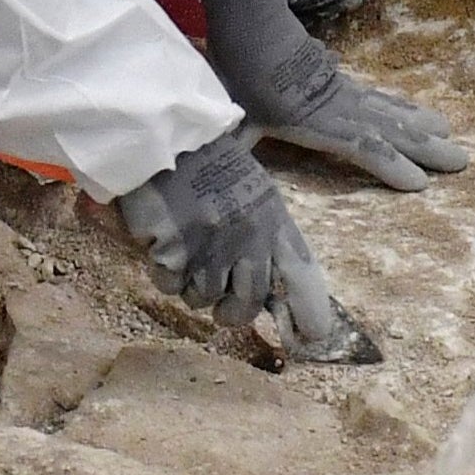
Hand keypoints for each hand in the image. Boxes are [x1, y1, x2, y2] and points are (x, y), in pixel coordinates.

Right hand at [115, 125, 372, 361]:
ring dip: (191, 284)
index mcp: (273, 223)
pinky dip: (162, 271)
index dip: (309, 314)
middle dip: (231, 310)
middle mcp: (248, 242)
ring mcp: (210, 250)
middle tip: (219, 298)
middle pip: (246, 307)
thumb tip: (273, 294)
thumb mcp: (256, 194)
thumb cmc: (210, 165)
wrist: (165, 137)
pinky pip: (169, 287)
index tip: (312, 338)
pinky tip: (163, 240)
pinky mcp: (174, 254)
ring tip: (184, 247)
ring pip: (202, 300)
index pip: (301, 278)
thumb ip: (268, 240)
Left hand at [197, 0, 472, 191]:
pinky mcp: (345, 83)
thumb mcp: (231, 117)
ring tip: (455, 141)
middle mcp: (337, 106)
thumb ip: (233, 145)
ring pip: (392, 113)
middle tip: (462, 162)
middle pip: (389, 129)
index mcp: (312, 119)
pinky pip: (383, 99)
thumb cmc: (237, 73)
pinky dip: (408, 110)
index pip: (357, 144)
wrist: (249, 21)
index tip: (418, 183)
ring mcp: (345, 92)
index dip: (387, 163)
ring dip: (424, 129)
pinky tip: (427, 117)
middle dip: (426, 149)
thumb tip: (216, 173)